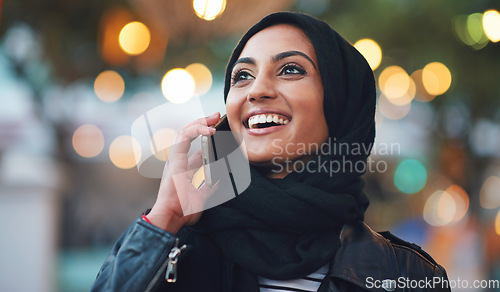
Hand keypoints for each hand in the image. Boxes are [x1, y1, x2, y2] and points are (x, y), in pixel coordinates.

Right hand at [147, 112, 220, 233]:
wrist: (173, 216)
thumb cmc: (185, 209)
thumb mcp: (205, 194)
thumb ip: (212, 184)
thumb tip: (222, 176)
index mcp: (185, 168)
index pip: (196, 147)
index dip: (206, 137)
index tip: (218, 130)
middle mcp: (179, 161)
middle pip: (189, 135)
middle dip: (203, 123)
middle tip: (217, 116)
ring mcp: (175, 158)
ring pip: (184, 131)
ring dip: (200, 122)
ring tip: (213, 118)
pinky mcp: (174, 158)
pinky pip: (183, 137)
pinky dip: (197, 130)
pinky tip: (209, 130)